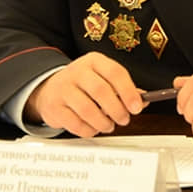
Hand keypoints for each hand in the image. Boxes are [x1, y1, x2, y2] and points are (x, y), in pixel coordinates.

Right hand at [25, 52, 143, 137]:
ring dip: (104, 123)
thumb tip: (143, 100)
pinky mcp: (55, 107)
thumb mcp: (102, 77)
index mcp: (94, 61)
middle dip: (117, 110)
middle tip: (124, 119)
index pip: (115, 72)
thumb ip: (122, 88)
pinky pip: (76, 124)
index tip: (137, 107)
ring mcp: (63, 88)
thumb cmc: (82, 84)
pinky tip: (93, 128)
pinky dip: (89, 130)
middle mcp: (77, 71)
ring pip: (88, 110)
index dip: (129, 91)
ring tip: (108, 125)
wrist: (49, 88)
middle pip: (101, 91)